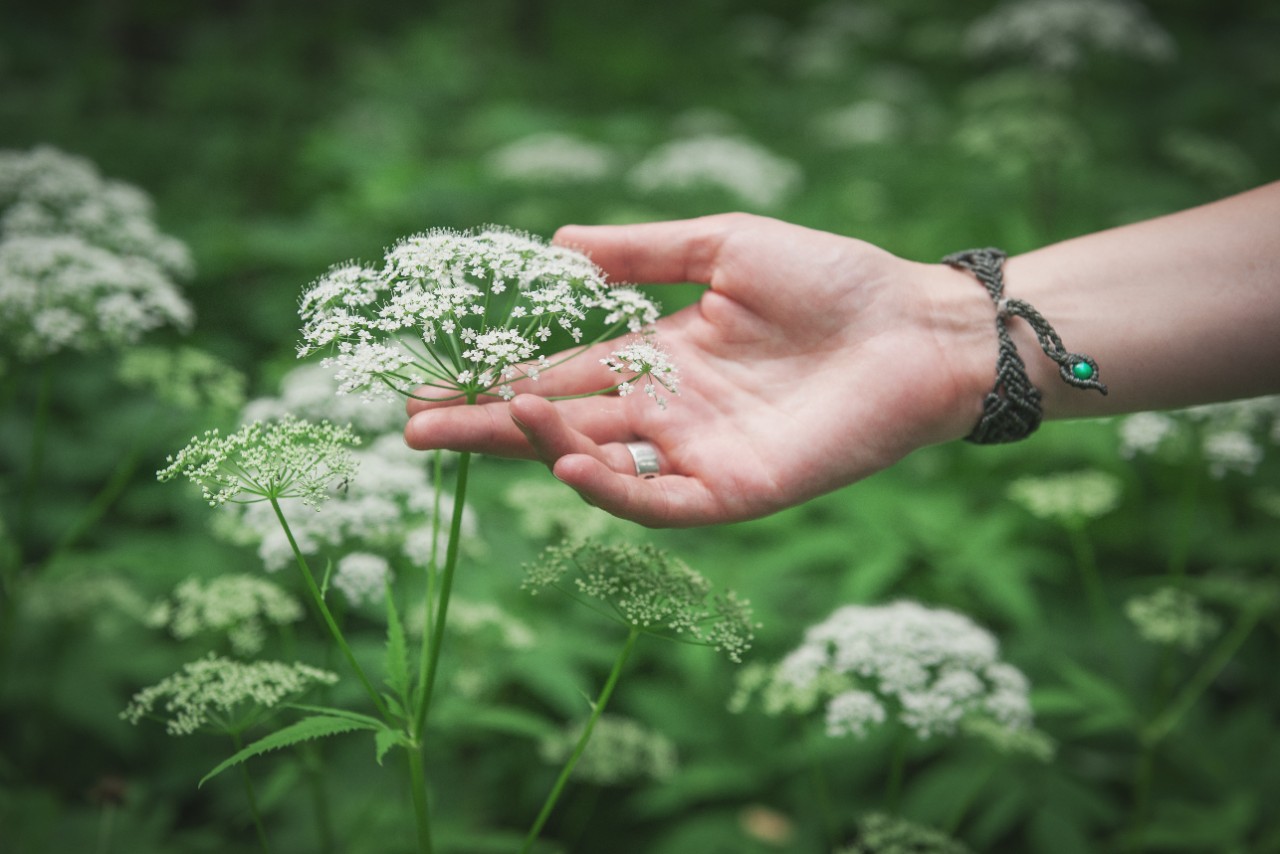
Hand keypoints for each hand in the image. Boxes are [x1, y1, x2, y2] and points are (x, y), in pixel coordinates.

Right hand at [404, 213, 992, 526]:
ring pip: (603, 463)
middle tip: (413, 427)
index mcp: (661, 356)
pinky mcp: (739, 490)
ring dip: (544, 446)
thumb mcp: (725, 247)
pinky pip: (664, 502)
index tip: (431, 379)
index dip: (499, 377)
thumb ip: (644, 253)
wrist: (921, 324)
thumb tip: (555, 244)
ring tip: (494, 415)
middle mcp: (670, 412)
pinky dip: (616, 490)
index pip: (565, 371)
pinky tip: (570, 464)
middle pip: (563, 425)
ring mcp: (701, 455)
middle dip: (490, 427)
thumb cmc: (833, 278)